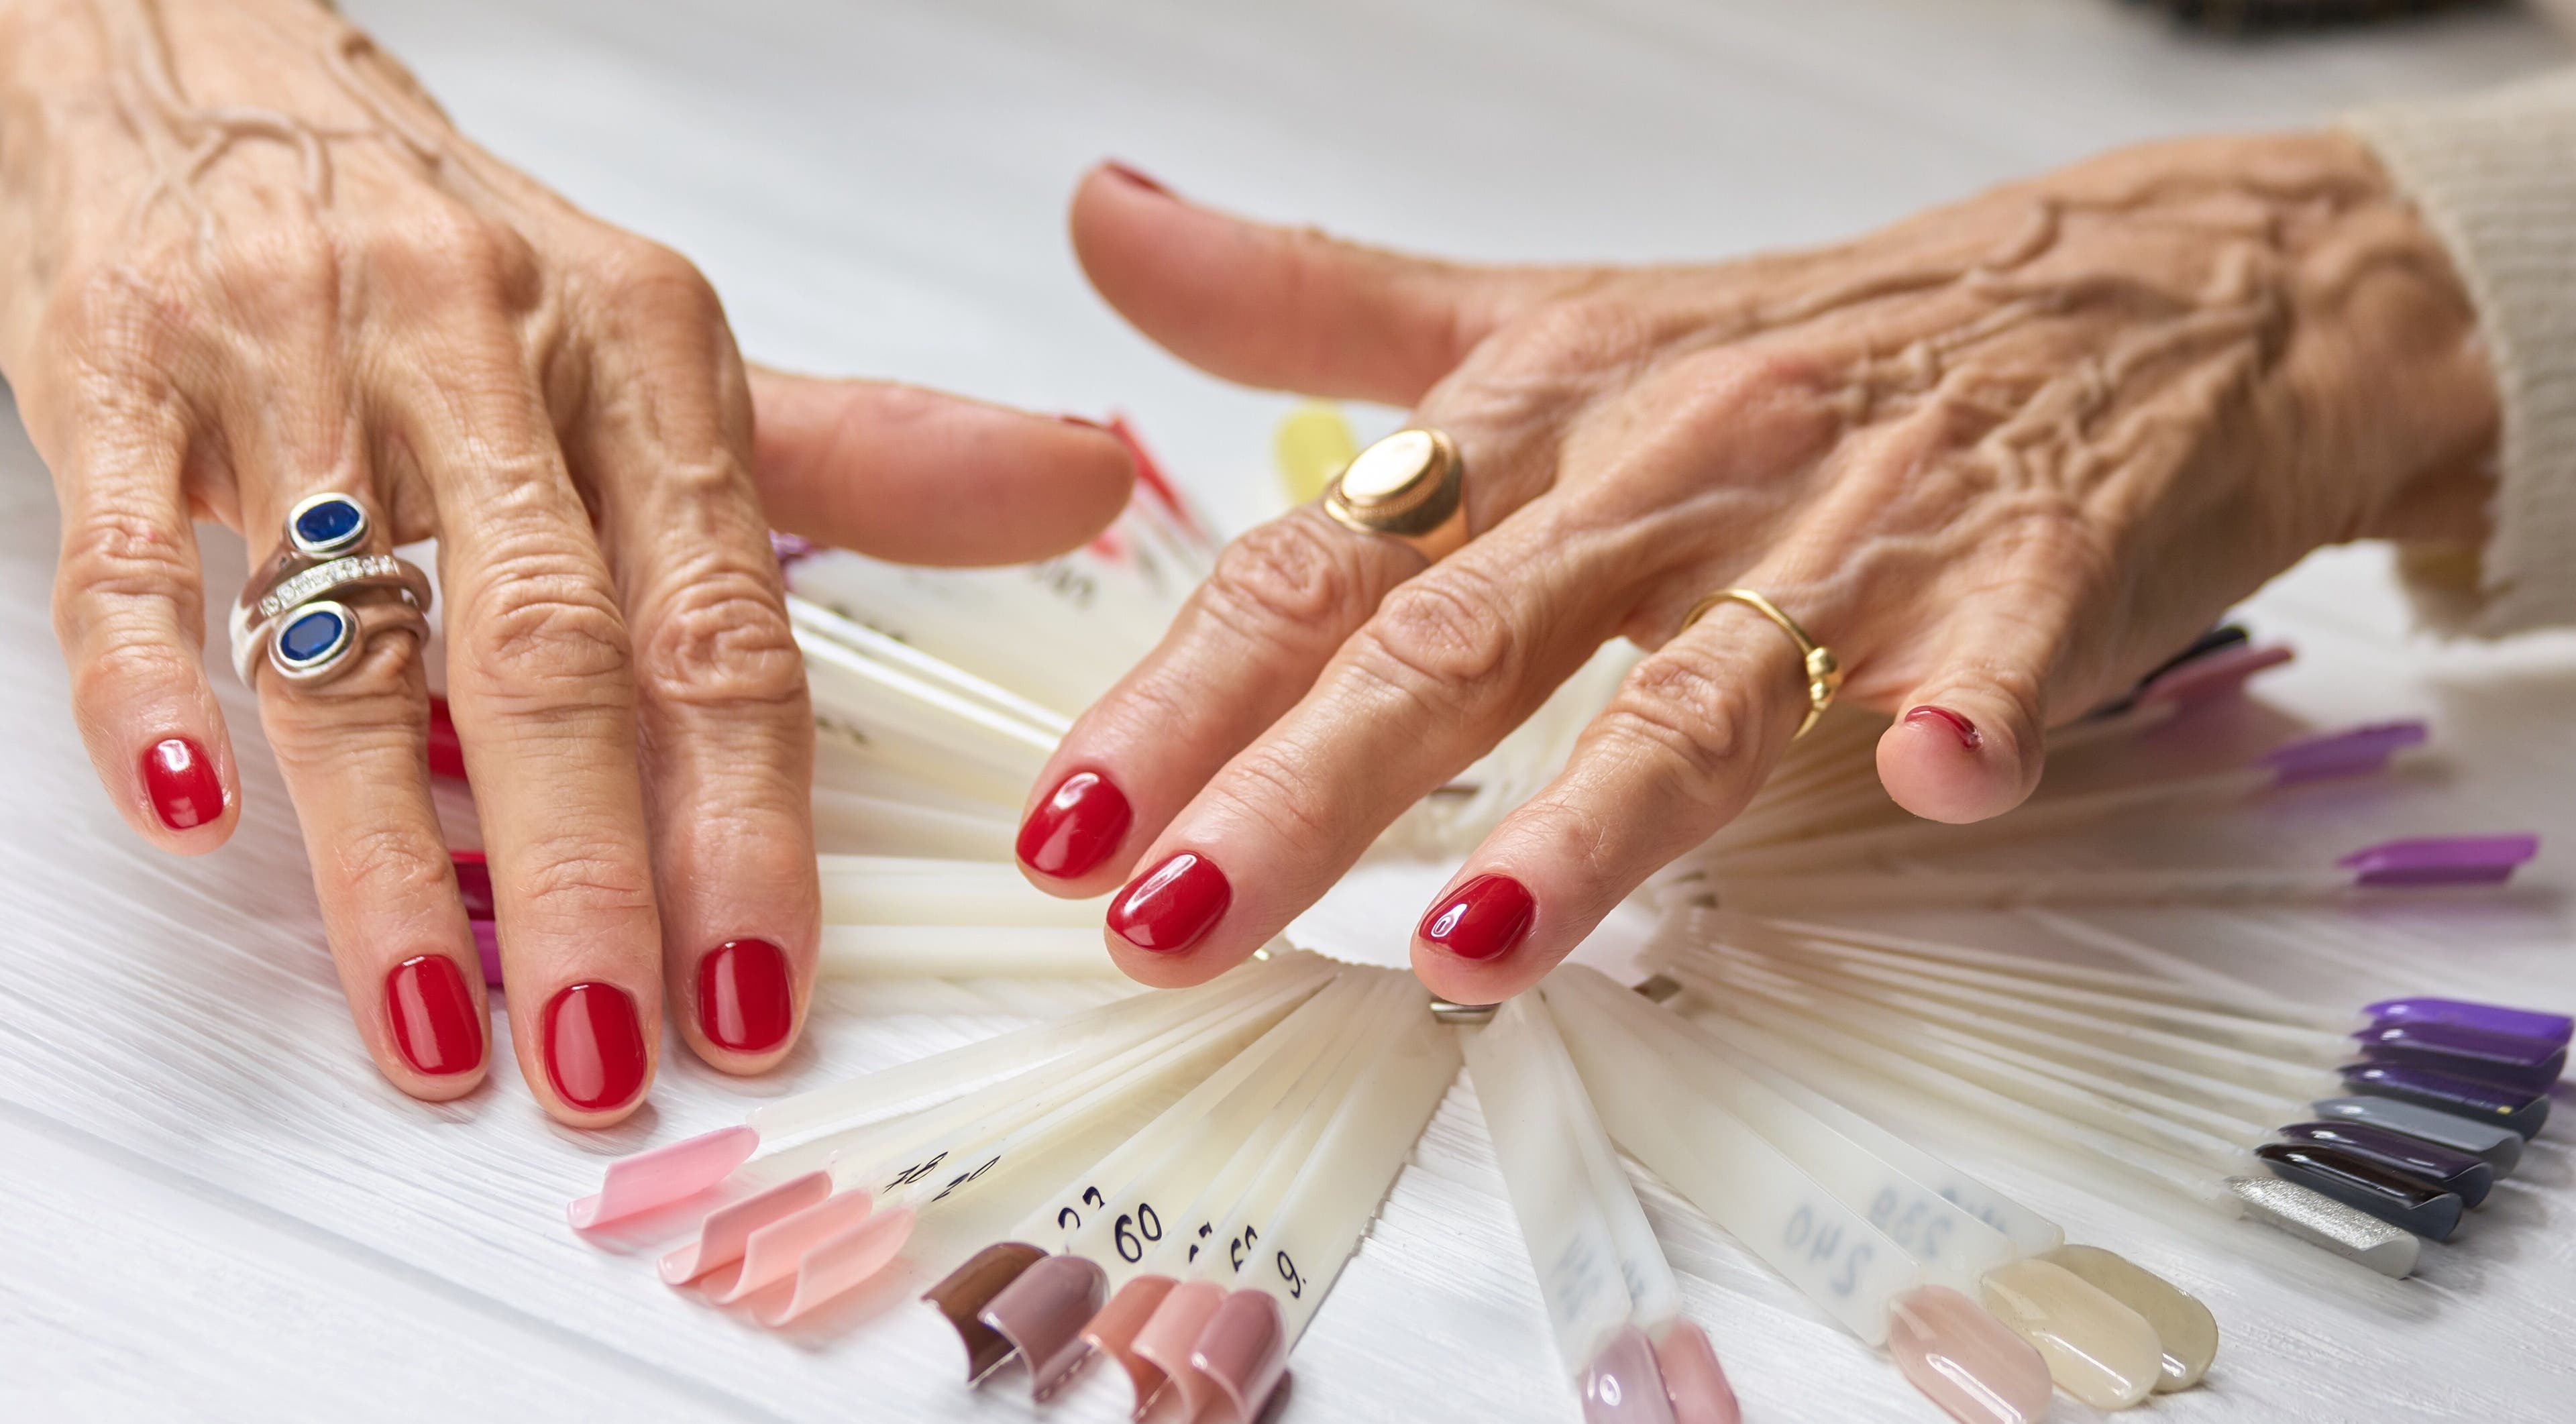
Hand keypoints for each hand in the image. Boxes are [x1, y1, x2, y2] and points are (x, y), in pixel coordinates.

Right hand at [9, 0, 1133, 1122]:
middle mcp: (482, 349)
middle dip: (588, 874)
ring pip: (351, 637)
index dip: (748, 823)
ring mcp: (293, 361)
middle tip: (610, 1051)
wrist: (208, 65)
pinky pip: (130, 557)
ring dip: (389, 856)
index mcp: (642, 352)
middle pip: (551, 652)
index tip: (761, 986)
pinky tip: (197, 821)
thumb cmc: (460, 248)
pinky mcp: (115, 372)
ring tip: (438, 1024)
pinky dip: (153, 693)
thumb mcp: (668, 342)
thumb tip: (1078, 486)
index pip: (721, 623)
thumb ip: (869, 452)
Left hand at [1022, 140, 2496, 1003]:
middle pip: (1463, 638)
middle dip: (1306, 793)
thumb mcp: (1544, 310)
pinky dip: (1964, 714)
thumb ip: (1313, 300)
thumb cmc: (1801, 340)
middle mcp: (1668, 471)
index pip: (1323, 564)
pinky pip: (1991, 650)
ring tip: (1469, 941)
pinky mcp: (2026, 571)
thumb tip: (1100, 223)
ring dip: (1584, 814)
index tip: (1068, 823)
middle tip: (1170, 929)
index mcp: (1542, 414)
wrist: (2119, 291)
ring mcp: (1848, 526)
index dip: (1183, 691)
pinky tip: (1931, 781)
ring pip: (1695, 681)